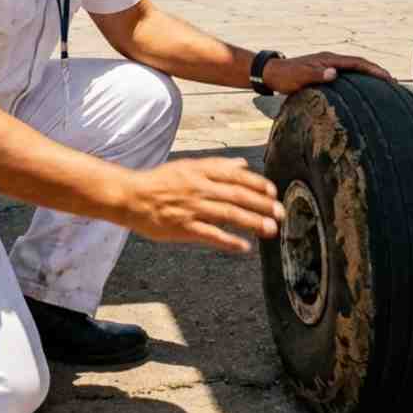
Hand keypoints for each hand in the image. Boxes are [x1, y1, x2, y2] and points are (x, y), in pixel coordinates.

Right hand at [121, 157, 283, 253]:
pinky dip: (228, 241)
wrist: (131, 196)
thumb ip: (217, 166)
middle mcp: (199, 188)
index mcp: (201, 171)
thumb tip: (243, 165)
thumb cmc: (160, 182)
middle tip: (281, 213)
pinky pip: (210, 235)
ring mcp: (192, 208)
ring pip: (228, 214)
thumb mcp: (188, 166)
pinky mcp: (183, 227)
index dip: (258, 184)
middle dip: (262, 204)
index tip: (273, 192)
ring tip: (270, 229)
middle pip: (237, 195)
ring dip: (252, 222)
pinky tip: (244, 247)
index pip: (236, 176)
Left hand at [264, 52, 392, 93]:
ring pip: (354, 69)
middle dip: (376, 72)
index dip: (374, 69)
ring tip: (383, 86)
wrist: (271, 73)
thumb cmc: (285, 76)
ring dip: (368, 75)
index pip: (357, 63)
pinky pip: (347, 75)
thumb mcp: (300, 76)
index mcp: (329, 60)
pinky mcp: (324, 72)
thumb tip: (334, 74)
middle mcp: (331, 60)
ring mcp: (328, 65)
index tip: (388, 77)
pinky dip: (358, 80)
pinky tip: (361, 89)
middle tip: (392, 82)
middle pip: (359, 64)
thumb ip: (316, 74)